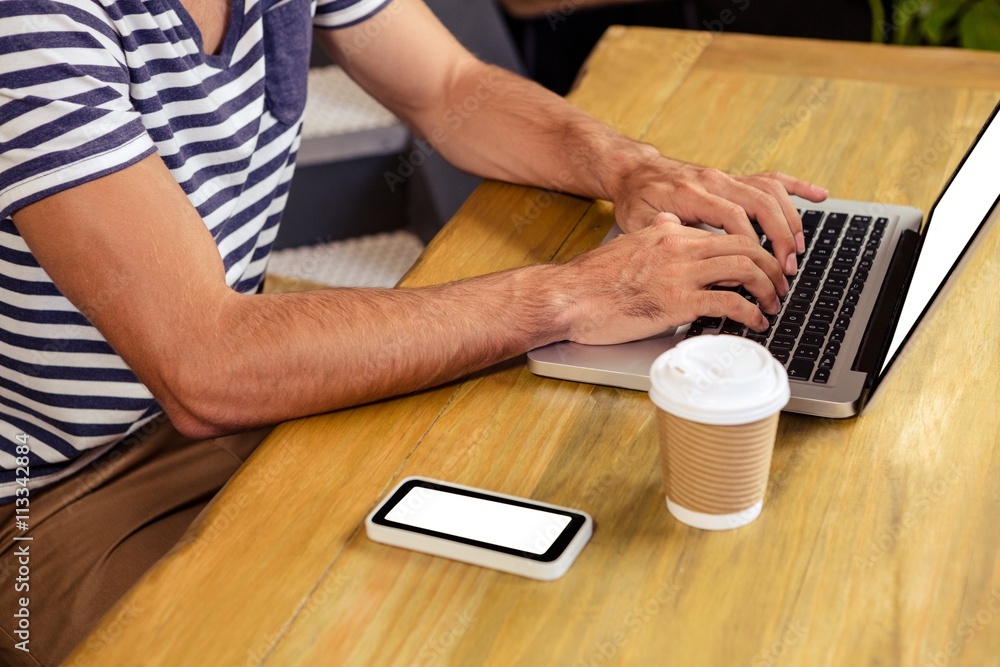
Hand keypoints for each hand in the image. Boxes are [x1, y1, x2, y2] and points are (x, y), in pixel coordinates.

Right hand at [554, 213, 788, 344]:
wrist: (568, 296)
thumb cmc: (592, 280)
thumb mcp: (627, 244)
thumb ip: (653, 234)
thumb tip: (668, 224)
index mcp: (670, 234)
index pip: (728, 234)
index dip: (756, 251)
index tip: (764, 269)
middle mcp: (680, 247)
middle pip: (746, 247)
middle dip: (772, 267)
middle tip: (780, 286)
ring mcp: (679, 274)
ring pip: (745, 269)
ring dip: (768, 288)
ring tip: (773, 305)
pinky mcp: (676, 302)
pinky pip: (729, 303)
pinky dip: (750, 312)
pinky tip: (755, 322)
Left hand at [609, 149, 827, 275]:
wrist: (635, 171)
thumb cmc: (637, 200)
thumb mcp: (640, 221)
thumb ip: (663, 235)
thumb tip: (687, 252)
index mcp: (692, 194)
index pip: (732, 216)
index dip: (751, 243)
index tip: (760, 269)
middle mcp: (715, 181)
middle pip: (759, 204)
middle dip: (779, 236)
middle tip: (787, 267)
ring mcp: (727, 177)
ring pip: (770, 192)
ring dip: (790, 220)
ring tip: (798, 249)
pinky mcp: (734, 178)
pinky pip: (771, 179)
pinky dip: (797, 187)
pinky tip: (819, 196)